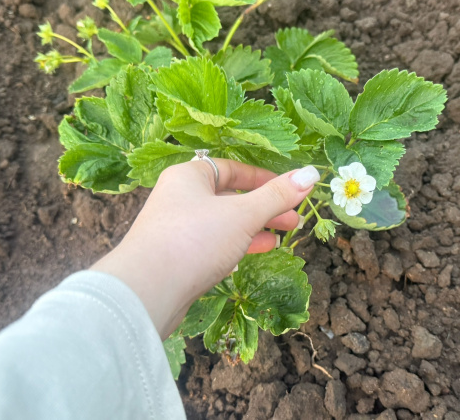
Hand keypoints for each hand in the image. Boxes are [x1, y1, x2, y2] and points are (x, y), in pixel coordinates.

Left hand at [90, 159, 320, 336]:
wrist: (147, 291)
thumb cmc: (194, 240)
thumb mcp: (243, 215)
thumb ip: (277, 196)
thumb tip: (311, 173)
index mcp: (188, 177)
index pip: (231, 168)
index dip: (263, 178)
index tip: (290, 190)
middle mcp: (179, 198)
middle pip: (229, 196)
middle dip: (265, 207)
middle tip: (295, 219)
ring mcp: (176, 229)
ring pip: (223, 222)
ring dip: (254, 228)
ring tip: (283, 237)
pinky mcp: (176, 257)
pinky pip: (213, 244)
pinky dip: (236, 245)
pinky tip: (258, 252)